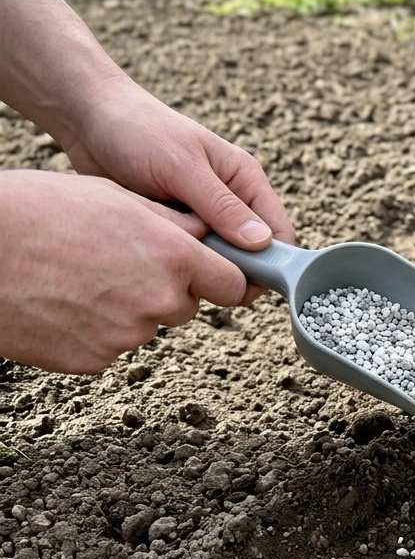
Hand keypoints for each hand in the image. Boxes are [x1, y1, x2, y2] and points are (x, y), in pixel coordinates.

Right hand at [0, 170, 247, 373]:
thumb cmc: (39, 212)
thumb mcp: (116, 198)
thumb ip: (173, 223)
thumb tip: (209, 235)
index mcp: (173, 256)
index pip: (231, 284)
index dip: (222, 277)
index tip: (214, 274)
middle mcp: (159, 300)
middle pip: (184, 305)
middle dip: (164, 289)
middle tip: (117, 263)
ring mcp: (127, 336)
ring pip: (144, 325)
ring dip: (125, 308)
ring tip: (78, 277)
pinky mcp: (94, 361)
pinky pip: (109, 346)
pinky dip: (92, 330)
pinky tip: (62, 302)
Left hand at [63, 75, 294, 302]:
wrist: (88, 119)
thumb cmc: (138, 130)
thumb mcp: (183, 168)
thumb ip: (223, 206)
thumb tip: (262, 243)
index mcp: (245, 179)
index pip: (278, 232)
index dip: (272, 263)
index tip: (247, 286)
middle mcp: (232, 199)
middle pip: (251, 252)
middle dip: (232, 270)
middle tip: (199, 277)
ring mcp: (204, 214)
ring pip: (219, 257)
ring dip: (203, 266)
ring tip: (174, 264)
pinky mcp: (178, 225)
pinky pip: (190, 254)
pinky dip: (180, 261)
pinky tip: (158, 259)